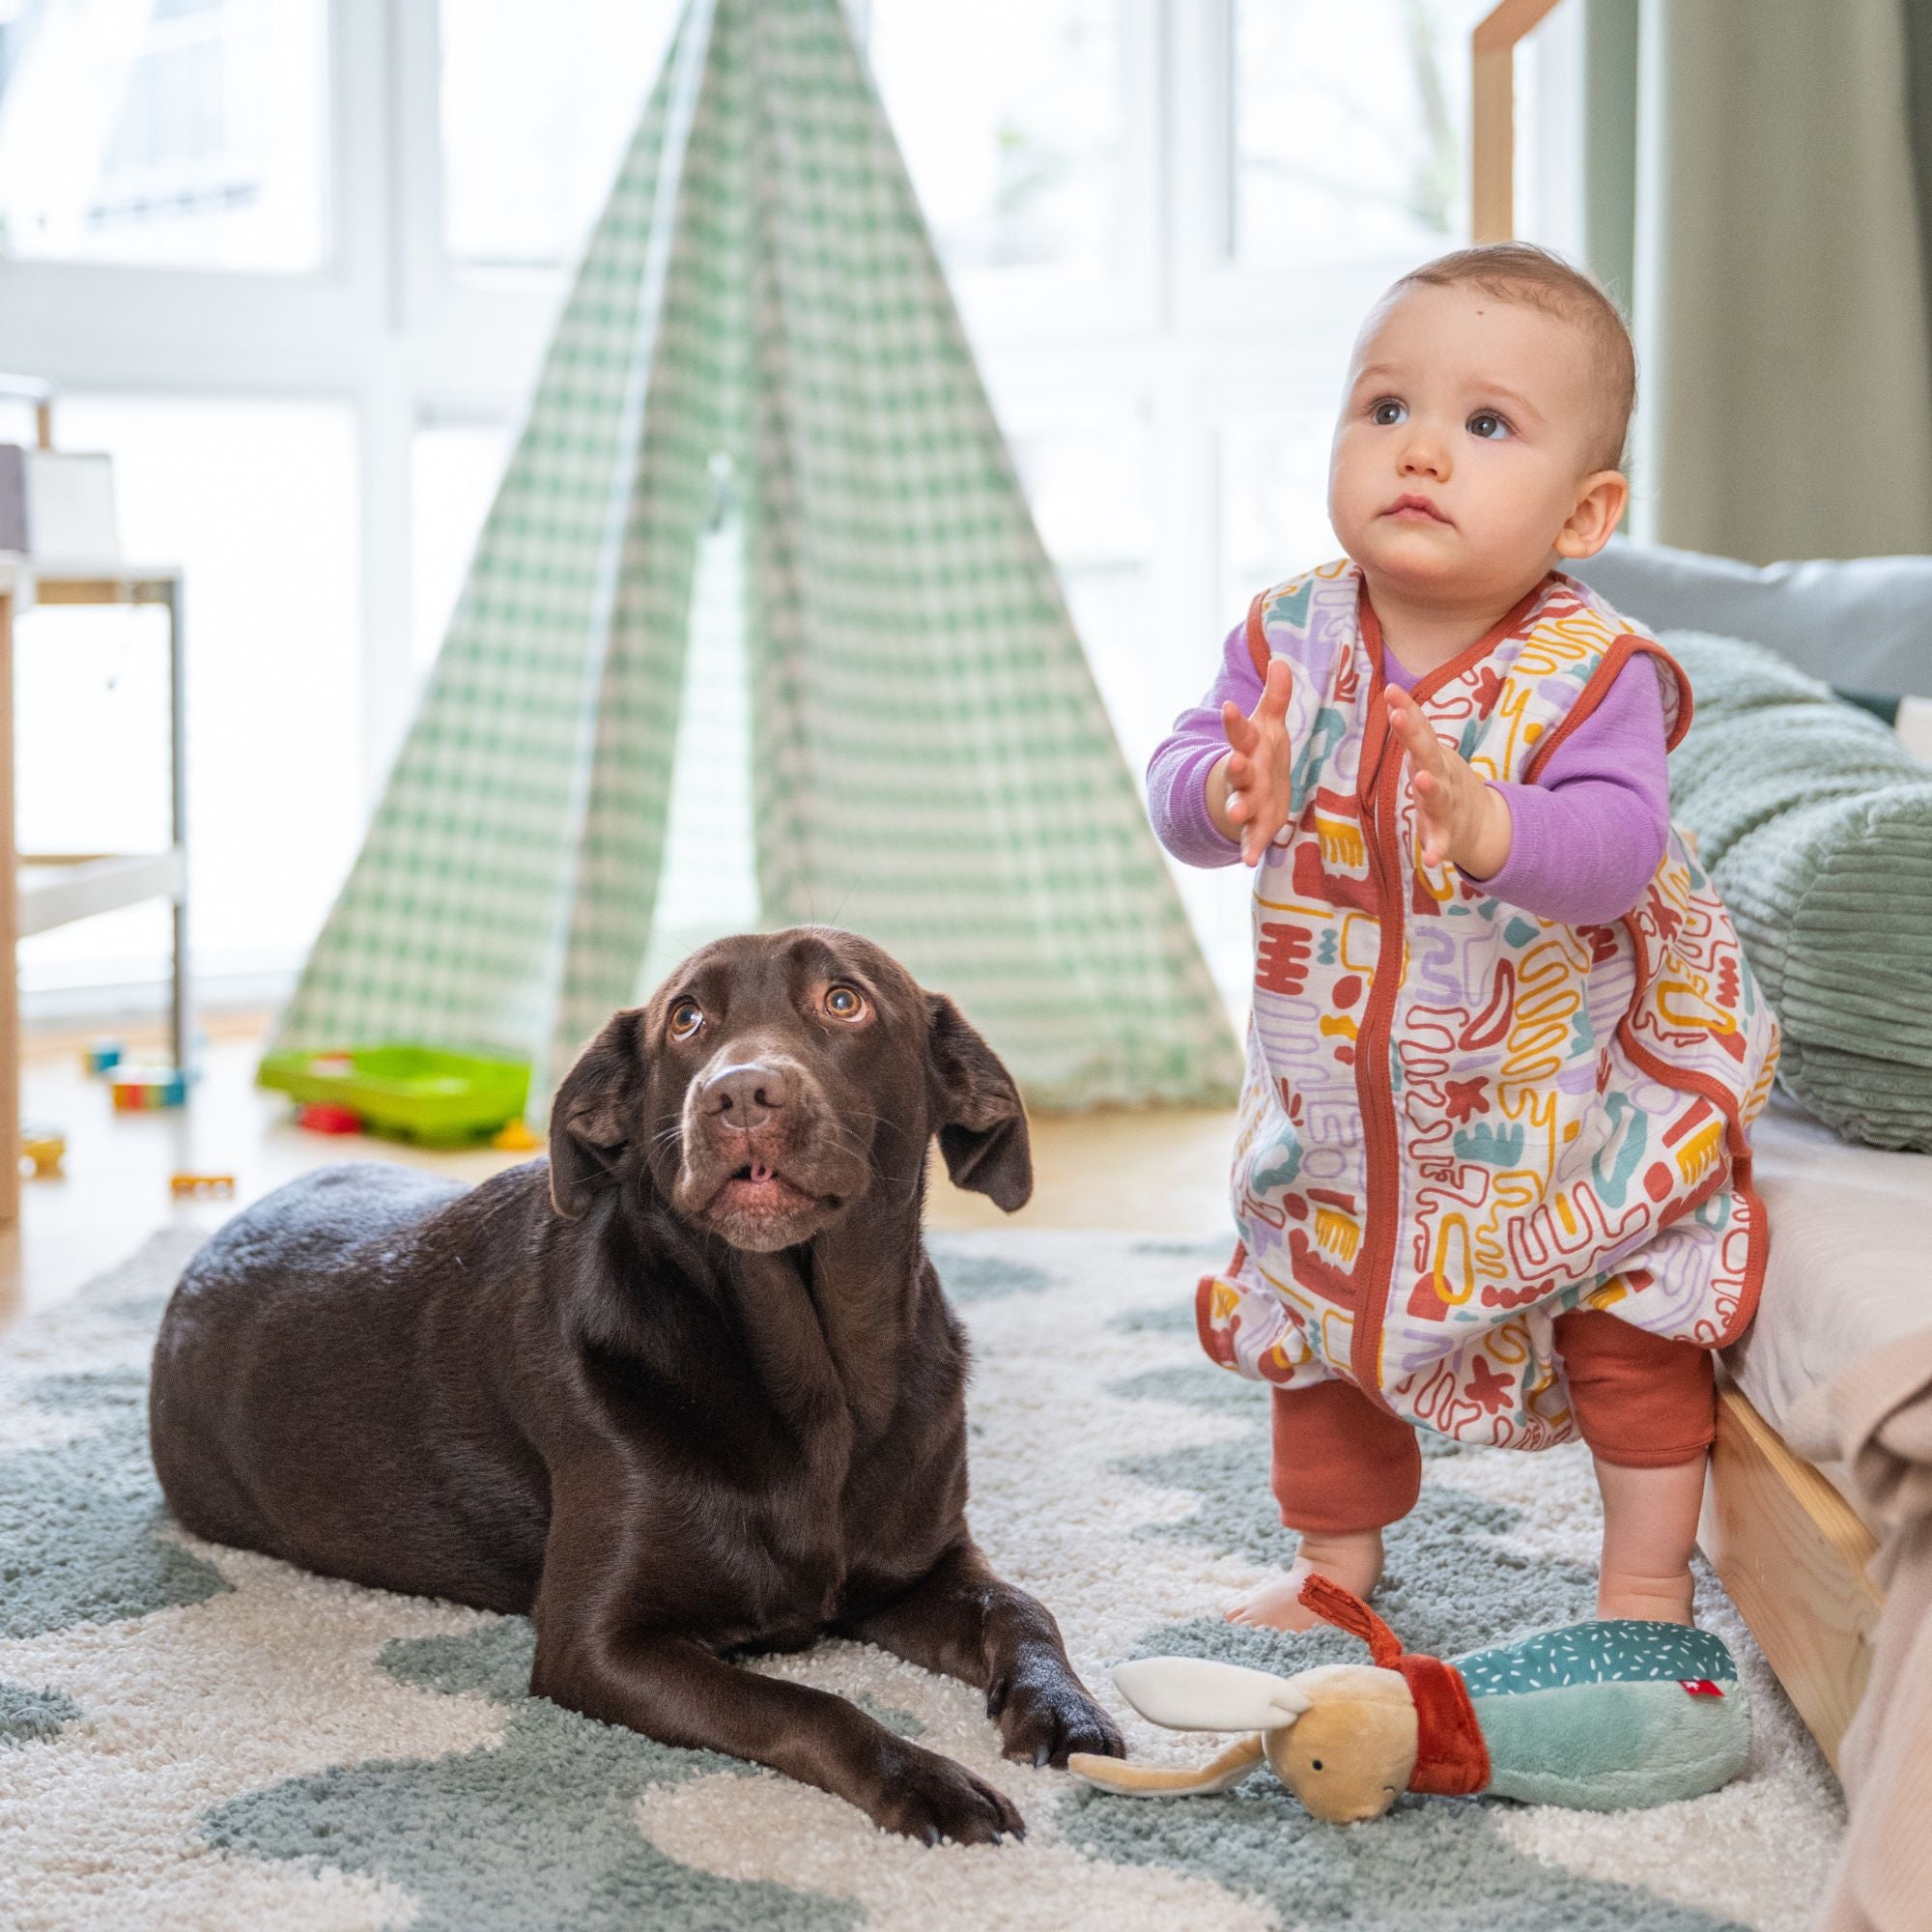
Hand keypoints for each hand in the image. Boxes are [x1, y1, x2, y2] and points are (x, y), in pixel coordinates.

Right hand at [1216, 658, 1294, 866]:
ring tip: (1237, 814)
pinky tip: (1247, 861)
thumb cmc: (1260, 755)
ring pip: (1239, 804)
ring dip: (1238, 808)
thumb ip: (1275, 699)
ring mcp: (1245, 801)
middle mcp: (1243, 774)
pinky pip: (1251, 838)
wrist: (1244, 795)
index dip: (1233, 721)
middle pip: (1237, 770)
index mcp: (1248, 747)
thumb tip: (1281, 660)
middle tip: (1235, 762)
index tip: (1228, 707)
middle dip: (1235, 767)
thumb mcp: (1268, 727)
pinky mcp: (1255, 826)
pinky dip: (1249, 848)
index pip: (1239, 732)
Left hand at [1384, 685, 1511, 876]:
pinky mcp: (1447, 837)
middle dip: (1414, 736)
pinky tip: (1431, 860)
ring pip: (1438, 796)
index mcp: (1434, 759)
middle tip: (1400, 717)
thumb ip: (1414, 727)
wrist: (1483, 826)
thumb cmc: (1446, 783)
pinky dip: (1437, 850)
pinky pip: (1441, 844)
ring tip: (1421, 780)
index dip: (1407, 711)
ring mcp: (1446, 807)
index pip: (1419, 731)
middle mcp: (1442, 778)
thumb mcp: (1432, 753)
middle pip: (1428, 755)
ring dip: (1430, 787)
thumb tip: (1392, 691)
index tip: (1391, 692)